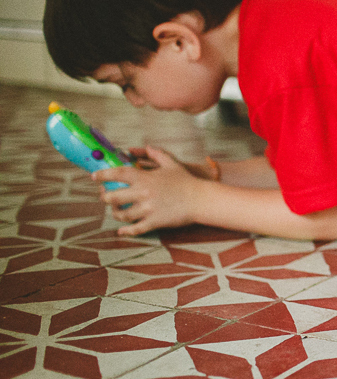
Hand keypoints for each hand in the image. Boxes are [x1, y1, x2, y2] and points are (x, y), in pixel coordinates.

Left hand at [95, 145, 210, 235]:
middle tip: (105, 196)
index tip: (94, 177)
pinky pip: (135, 229)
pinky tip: (122, 231)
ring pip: (121, 214)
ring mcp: (148, 209)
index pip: (118, 174)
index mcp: (145, 178)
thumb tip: (147, 147)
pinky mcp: (154, 222)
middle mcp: (143, 193)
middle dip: (105, 197)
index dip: (103, 175)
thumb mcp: (172, 164)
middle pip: (113, 197)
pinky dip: (126, 231)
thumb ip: (157, 155)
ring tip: (115, 211)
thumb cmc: (186, 181)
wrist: (200, 199)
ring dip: (115, 213)